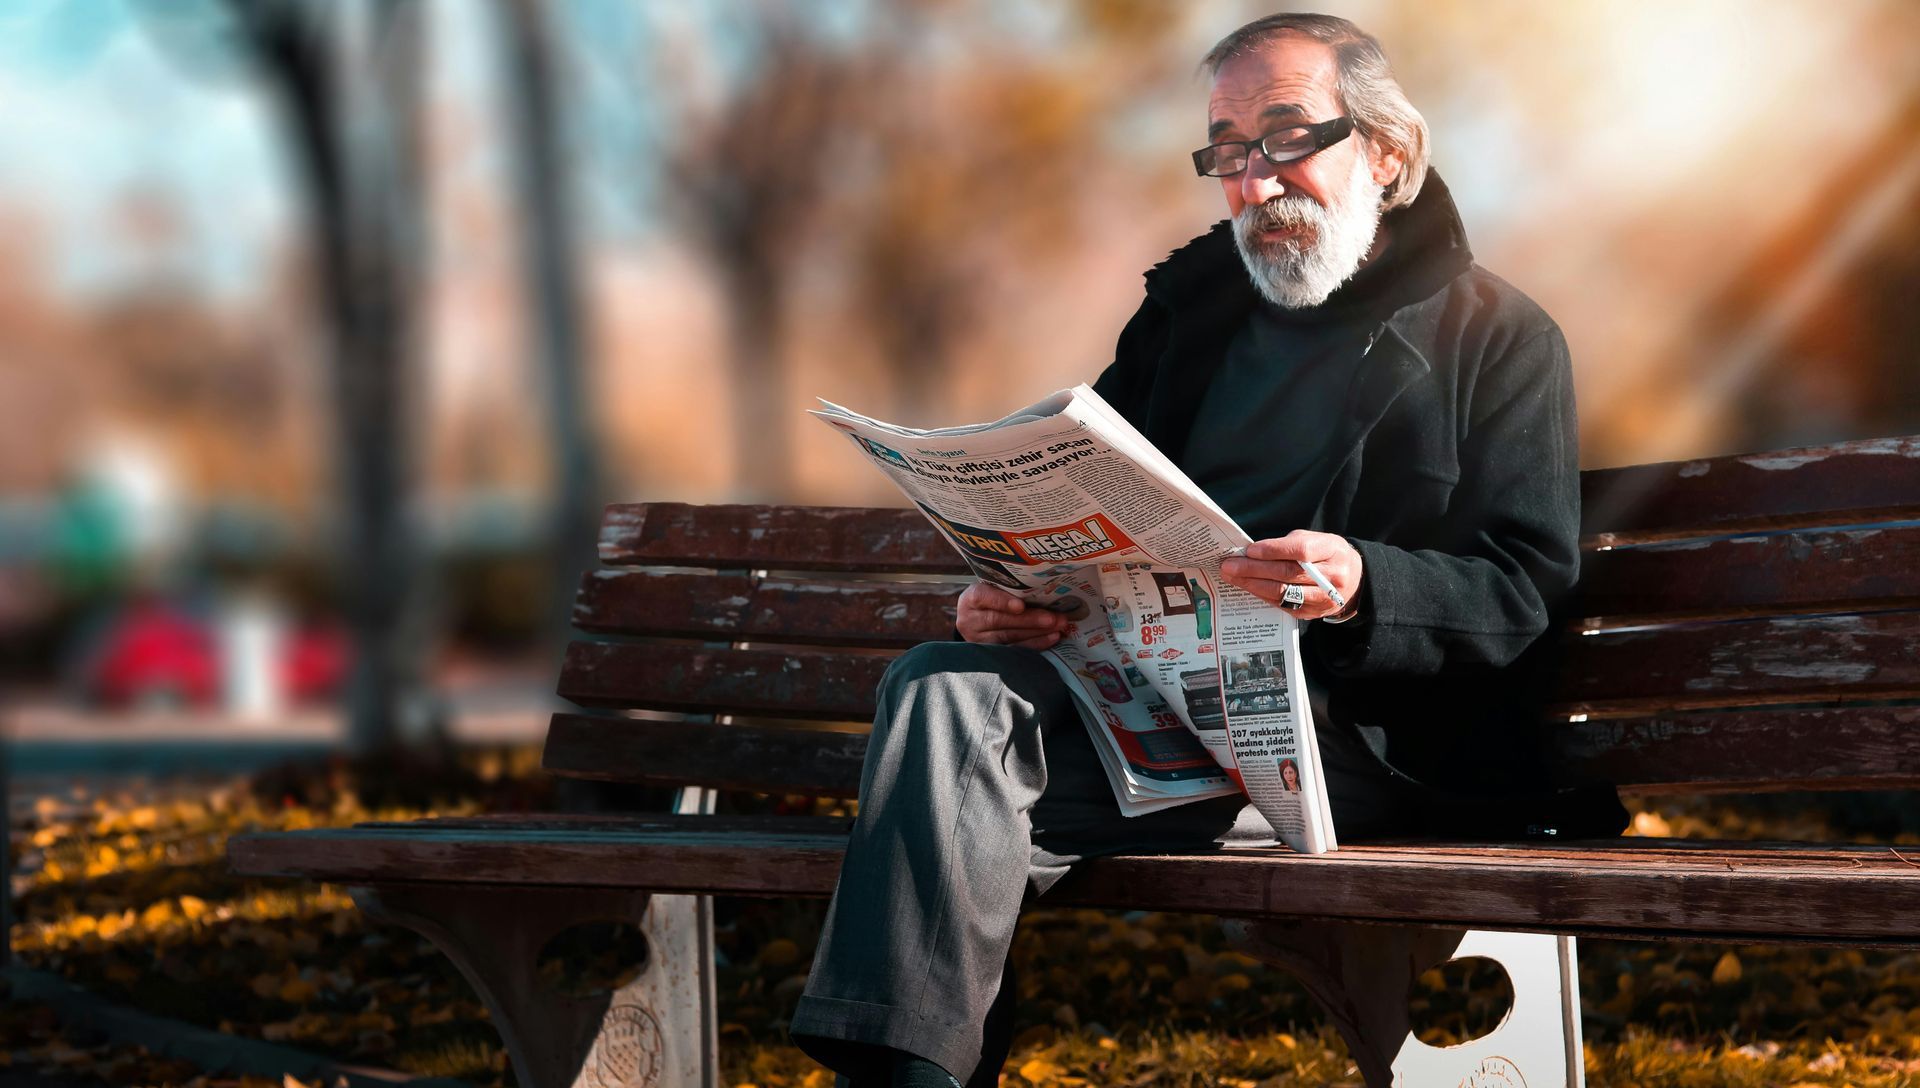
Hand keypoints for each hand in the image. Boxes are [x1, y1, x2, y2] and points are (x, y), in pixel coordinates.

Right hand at [955, 581, 1065, 648]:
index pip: (982, 598)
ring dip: (1036, 633)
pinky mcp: (990, 655)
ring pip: (1008, 637)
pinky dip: (1035, 644)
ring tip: (1057, 628)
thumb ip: (1010, 589)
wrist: (977, 619)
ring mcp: (979, 641)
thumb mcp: (993, 589)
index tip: (1020, 605)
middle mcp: (969, 621)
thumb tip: (1044, 589)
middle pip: (999, 620)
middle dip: (1029, 620)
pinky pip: (1014, 651)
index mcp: (970, 599)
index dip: (1002, 602)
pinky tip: (1051, 639)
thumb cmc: (992, 599)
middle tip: (1053, 618)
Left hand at [1219, 530, 1362, 620]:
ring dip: (1254, 585)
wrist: (1354, 580)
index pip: (1300, 551)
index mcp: (1332, 551)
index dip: (1273, 550)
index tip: (1249, 550)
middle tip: (1229, 566)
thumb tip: (1254, 552)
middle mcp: (1331, 577)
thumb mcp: (1316, 540)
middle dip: (1254, 570)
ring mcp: (1324, 598)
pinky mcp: (1314, 613)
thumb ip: (1288, 544)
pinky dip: (1263, 596)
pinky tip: (1249, 587)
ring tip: (1232, 577)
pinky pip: (1284, 605)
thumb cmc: (1327, 554)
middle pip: (1288, 574)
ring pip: (1284, 593)